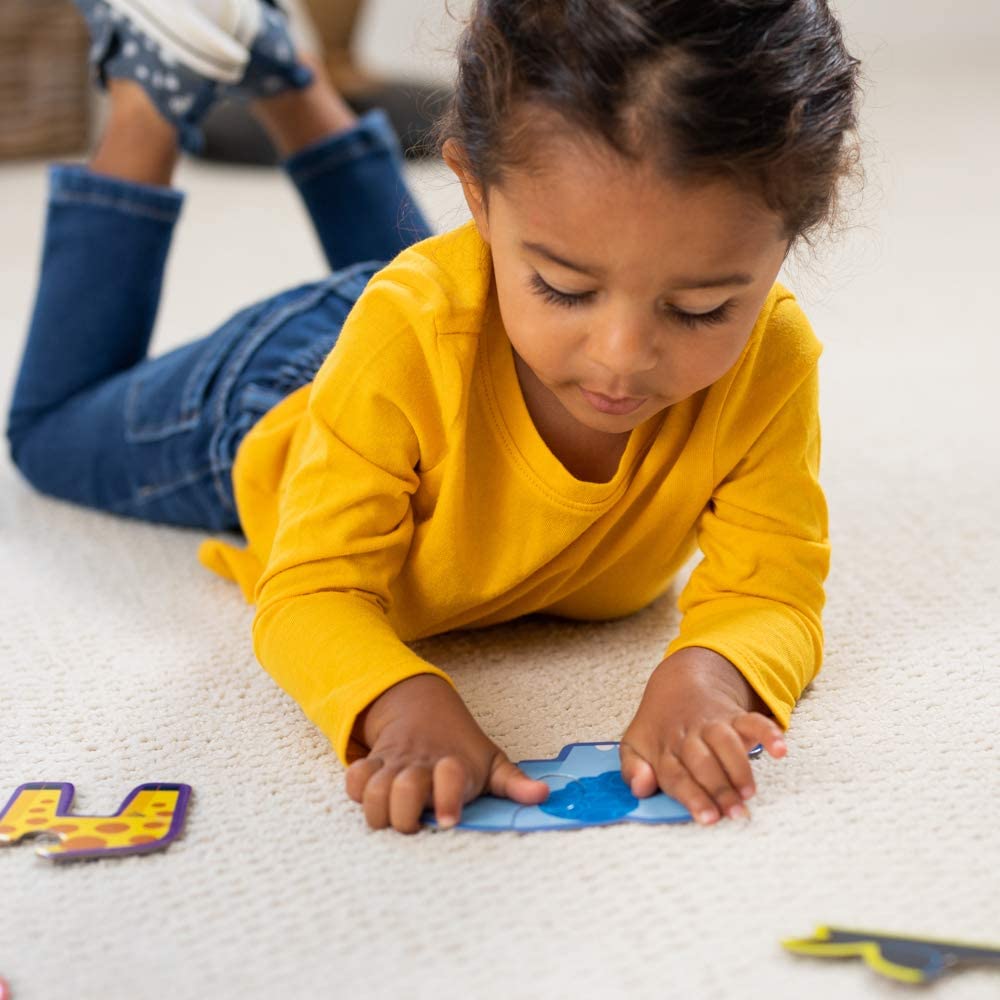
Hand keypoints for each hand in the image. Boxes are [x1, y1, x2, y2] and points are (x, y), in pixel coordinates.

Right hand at [345, 674, 548, 833]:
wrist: (421, 705)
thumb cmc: (461, 745)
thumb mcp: (492, 761)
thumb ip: (515, 783)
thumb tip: (545, 796)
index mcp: (454, 764)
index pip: (450, 776)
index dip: (447, 799)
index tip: (447, 822)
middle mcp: (421, 763)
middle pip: (403, 789)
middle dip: (405, 815)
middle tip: (416, 825)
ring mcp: (393, 763)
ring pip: (372, 789)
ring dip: (379, 811)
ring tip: (394, 818)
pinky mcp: (371, 763)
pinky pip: (353, 779)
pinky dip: (358, 793)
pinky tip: (375, 799)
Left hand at [619, 648, 786, 824]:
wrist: (679, 684)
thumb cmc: (658, 728)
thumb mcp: (634, 746)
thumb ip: (632, 770)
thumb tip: (640, 787)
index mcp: (663, 749)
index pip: (675, 775)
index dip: (691, 796)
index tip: (707, 817)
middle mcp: (688, 736)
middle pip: (702, 762)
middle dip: (718, 789)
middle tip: (734, 814)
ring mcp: (712, 724)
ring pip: (726, 743)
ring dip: (739, 767)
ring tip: (749, 793)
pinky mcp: (735, 716)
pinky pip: (753, 721)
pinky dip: (769, 733)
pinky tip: (780, 750)